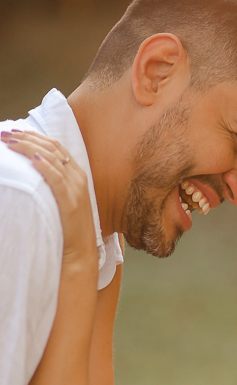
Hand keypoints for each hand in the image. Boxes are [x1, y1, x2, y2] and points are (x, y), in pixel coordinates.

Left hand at [1, 130, 96, 268]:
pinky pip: (58, 180)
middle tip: (5, 133)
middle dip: (27, 138)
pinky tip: (33, 159)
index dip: (35, 136)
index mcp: (77, 174)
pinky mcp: (71, 203)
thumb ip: (54, 182)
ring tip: (11, 143)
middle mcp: (78, 178)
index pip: (56, 146)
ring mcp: (76, 189)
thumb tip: (33, 169)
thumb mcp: (63, 199)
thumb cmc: (68, 227)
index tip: (16, 132)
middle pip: (52, 148)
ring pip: (53, 160)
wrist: (80, 251)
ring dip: (30, 148)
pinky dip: (46, 167)